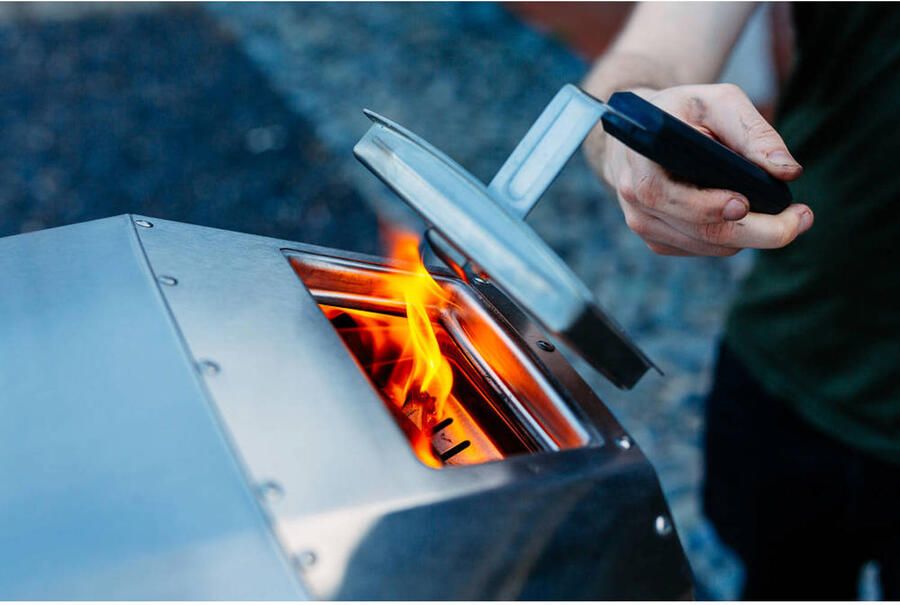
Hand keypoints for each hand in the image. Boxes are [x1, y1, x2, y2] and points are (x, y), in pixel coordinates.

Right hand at [584, 83, 812, 255]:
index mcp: (641, 162)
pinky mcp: (657, 240)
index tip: (748, 202)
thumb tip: (789, 172)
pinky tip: (745, 214)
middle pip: (701, 231)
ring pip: (709, 244)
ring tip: (783, 213)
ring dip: (752, 235)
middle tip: (802, 219)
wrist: (642, 132)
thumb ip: (753, 133)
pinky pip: (705, 248)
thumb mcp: (717, 103)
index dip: (710, 206)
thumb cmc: (682, 112)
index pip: (670, 197)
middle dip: (759, 231)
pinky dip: (733, 236)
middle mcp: (636, 200)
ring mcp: (644, 225)